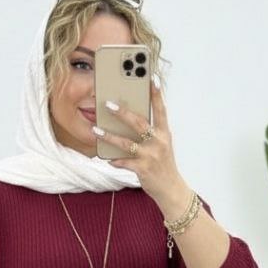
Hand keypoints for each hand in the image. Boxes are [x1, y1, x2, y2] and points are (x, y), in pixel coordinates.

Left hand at [95, 79, 180, 200]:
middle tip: (108, 103)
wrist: (171, 189)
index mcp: (164, 133)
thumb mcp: (162, 145)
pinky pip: (124, 162)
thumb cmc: (163, 164)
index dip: (156, 93)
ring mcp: (151, 156)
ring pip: (126, 143)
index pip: (161, 109)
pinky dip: (114, 160)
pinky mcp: (143, 169)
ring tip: (96, 130)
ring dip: (109, 136)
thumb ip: (150, 132)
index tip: (151, 78)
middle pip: (139, 123)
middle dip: (122, 112)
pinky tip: (106, 158)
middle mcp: (159, 142)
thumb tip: (129, 118)